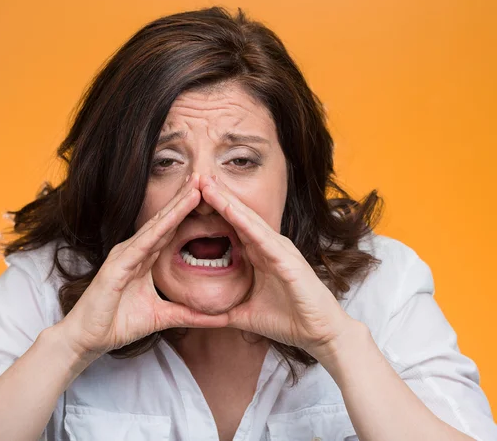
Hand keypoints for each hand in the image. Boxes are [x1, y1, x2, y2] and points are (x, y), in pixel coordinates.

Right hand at [56, 173, 228, 362]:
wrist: (87, 339)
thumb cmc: (118, 323)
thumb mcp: (162, 317)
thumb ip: (189, 314)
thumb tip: (219, 318)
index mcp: (143, 258)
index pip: (171, 230)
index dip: (189, 212)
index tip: (210, 196)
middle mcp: (134, 250)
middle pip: (165, 221)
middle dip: (185, 199)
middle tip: (205, 177)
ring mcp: (124, 255)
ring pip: (156, 226)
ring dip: (176, 206)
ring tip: (196, 187)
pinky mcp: (117, 266)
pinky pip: (142, 244)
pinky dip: (159, 229)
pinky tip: (174, 216)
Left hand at [200, 174, 355, 359]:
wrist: (321, 335)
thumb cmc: (289, 321)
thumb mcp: (246, 314)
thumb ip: (224, 310)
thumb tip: (200, 315)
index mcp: (261, 256)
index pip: (232, 227)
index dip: (214, 211)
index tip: (191, 196)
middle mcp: (270, 247)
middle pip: (238, 216)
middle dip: (217, 196)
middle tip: (195, 176)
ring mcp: (280, 251)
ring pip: (248, 220)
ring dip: (227, 201)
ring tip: (206, 183)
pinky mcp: (288, 261)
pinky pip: (262, 238)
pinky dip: (244, 222)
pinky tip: (228, 209)